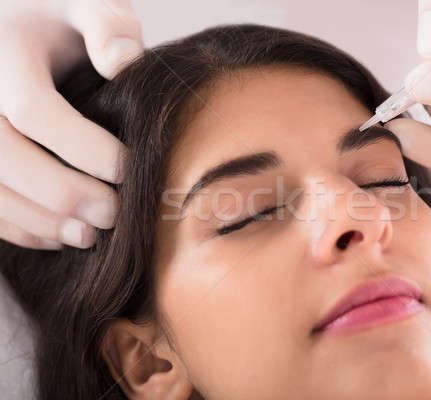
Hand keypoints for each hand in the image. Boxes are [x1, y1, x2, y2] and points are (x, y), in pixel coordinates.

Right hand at [0, 0, 142, 248]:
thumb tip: (122, 63)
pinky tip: (55, 236)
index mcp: (2, 52)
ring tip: (88, 235)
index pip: (34, 111)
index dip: (84, 148)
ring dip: (38, 220)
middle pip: (4, 157)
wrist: (22, 28)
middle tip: (112, 214)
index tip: (127, 169)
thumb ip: (107, 25)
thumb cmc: (62, 20)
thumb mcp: (89, 4)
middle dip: (62, 193)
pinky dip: (16, 227)